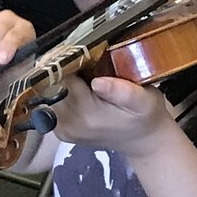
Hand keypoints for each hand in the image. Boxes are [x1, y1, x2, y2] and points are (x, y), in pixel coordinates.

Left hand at [51, 73, 177, 152]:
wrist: (142, 141)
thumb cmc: (145, 116)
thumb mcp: (146, 101)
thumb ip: (124, 92)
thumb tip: (97, 82)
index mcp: (88, 115)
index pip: (64, 78)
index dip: (72, 62)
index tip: (86, 55)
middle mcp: (70, 125)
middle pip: (54, 85)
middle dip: (67, 72)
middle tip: (89, 67)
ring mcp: (63, 130)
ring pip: (50, 94)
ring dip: (64, 84)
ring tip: (86, 80)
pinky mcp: (61, 132)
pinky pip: (53, 105)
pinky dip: (64, 96)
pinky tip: (82, 93)